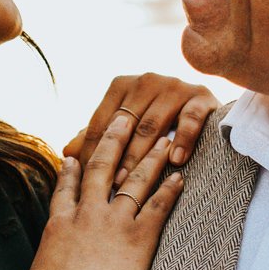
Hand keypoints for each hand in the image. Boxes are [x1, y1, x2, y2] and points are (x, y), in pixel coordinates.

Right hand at [28, 109, 185, 269]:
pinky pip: (158, 207)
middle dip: (113, 140)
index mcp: (58, 225)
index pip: (66, 188)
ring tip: (161, 138)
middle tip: (123, 119)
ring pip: (133, 180)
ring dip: (149, 157)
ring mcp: (112, 224)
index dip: (72, 168)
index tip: (76, 154)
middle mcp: (85, 215)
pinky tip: (180, 176)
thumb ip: (49, 262)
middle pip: (101, 168)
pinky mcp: (137, 239)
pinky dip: (169, 190)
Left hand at [63, 74, 218, 182]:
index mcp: (122, 86)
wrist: (202, 109)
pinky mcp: (201, 97)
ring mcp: (174, 87)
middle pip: (126, 126)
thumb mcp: (124, 128)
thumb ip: (97, 136)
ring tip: (134, 181)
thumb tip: (66, 152)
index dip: (92, 152)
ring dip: (142, 155)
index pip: (101, 122)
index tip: (85, 182)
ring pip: (153, 125)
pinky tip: (176, 160)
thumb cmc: (154, 123)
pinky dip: (182, 139)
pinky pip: (189, 119)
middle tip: (109, 188)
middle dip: (116, 158)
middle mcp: (146, 81)